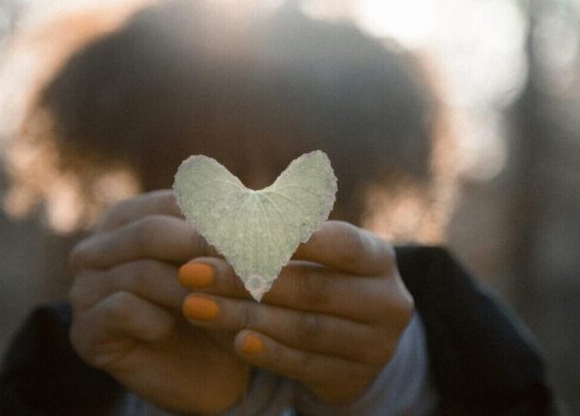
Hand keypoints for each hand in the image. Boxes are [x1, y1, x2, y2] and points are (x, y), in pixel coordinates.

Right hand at [68, 190, 248, 413]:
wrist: (207, 375)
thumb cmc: (218, 307)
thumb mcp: (228, 264)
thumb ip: (228, 229)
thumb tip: (248, 198)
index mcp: (129, 218)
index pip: (170, 203)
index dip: (214, 218)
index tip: (257, 235)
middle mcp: (98, 248)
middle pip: (150, 232)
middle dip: (202, 249)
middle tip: (244, 267)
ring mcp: (85, 289)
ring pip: (139, 273)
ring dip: (188, 290)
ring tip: (220, 305)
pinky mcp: (85, 331)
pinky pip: (121, 310)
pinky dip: (156, 318)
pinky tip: (172, 328)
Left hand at [177, 221, 413, 403]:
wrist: (354, 344)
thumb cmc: (321, 277)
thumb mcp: (313, 252)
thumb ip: (278, 229)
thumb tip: (221, 202)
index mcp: (379, 257)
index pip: (339, 243)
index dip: (289, 237)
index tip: (233, 231)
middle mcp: (387, 300)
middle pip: (311, 288)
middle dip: (245, 278)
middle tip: (192, 271)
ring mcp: (376, 344)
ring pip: (304, 329)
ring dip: (243, 316)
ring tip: (195, 306)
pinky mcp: (355, 377)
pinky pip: (305, 365)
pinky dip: (268, 352)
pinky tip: (235, 340)